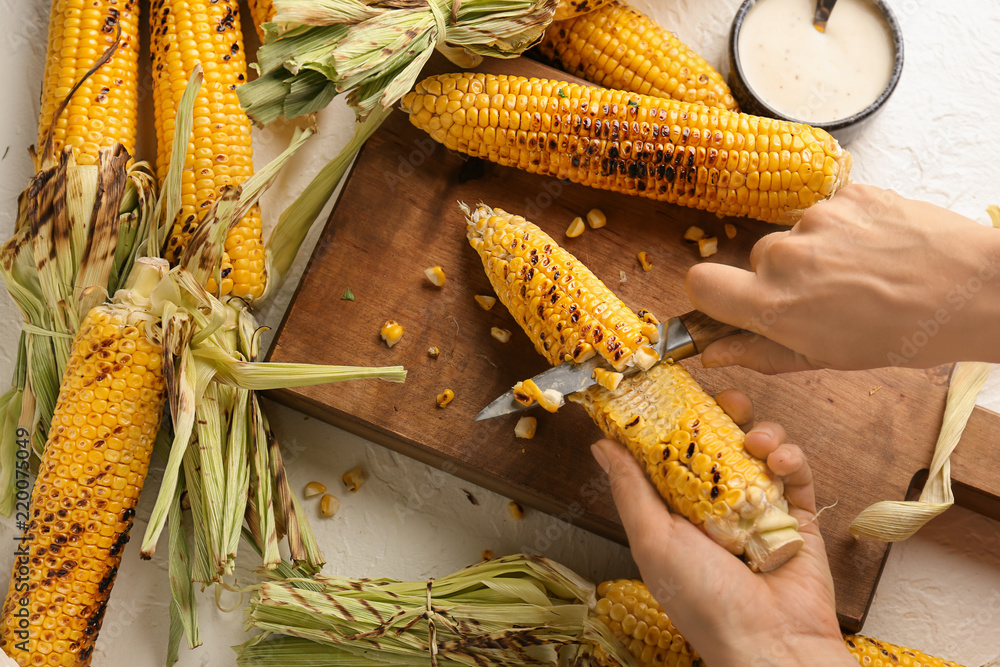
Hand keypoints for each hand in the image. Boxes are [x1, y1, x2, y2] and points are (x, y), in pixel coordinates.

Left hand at [590, 390, 854, 666]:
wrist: (770, 643)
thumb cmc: (703, 600)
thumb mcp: (653, 539)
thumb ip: (630, 489)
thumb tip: (601, 446)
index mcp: (675, 512)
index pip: (671, 454)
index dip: (672, 422)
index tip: (671, 391)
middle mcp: (715, 508)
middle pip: (718, 445)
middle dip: (722, 416)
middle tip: (725, 399)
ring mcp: (758, 511)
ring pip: (758, 453)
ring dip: (761, 433)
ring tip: (758, 439)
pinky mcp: (797, 519)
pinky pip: (796, 476)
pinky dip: (791, 458)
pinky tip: (781, 459)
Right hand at [686, 184, 999, 372]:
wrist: (973, 289)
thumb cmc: (902, 334)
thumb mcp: (825, 358)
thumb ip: (760, 352)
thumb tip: (713, 352)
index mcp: (773, 305)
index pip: (700, 283)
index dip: (712, 294)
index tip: (733, 301)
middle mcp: (785, 256)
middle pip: (756, 260)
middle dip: (783, 277)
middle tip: (829, 296)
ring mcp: (816, 220)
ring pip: (795, 236)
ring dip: (817, 253)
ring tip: (863, 272)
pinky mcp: (846, 194)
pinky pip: (828, 213)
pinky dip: (845, 230)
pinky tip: (877, 249)